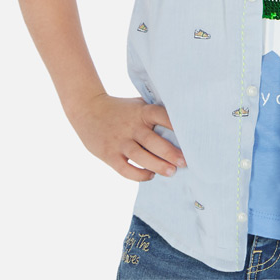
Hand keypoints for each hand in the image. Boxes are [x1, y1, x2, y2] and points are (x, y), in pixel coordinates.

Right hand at [68, 94, 185, 181]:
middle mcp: (132, 127)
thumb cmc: (121, 108)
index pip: (162, 116)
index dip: (176, 124)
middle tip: (184, 162)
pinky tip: (150, 175)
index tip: (191, 134)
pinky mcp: (110, 155)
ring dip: (158, 166)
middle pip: (154, 141)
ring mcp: (120, 142)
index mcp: (142, 111)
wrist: (88, 110)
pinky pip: (126, 169)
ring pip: (141, 157)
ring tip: (171, 172)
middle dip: (170, 153)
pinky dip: (139, 175)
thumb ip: (154, 111)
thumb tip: (182, 118)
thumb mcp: (138, 104)